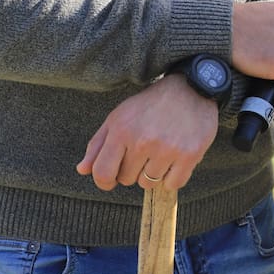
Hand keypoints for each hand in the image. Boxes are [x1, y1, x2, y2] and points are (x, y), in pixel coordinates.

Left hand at [76, 73, 217, 190]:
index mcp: (121, 130)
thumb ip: (98, 144)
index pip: (102, 173)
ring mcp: (167, 149)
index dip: (104, 181)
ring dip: (153, 173)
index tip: (111, 179)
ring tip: (161, 151)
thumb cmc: (151, 105)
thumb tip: (82, 170)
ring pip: (149, 183)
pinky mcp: (189, 154)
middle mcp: (142, 141)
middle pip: (127, 180)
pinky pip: (173, 184)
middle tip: (144, 151)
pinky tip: (175, 158)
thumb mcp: (119, 117)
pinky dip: (173, 176)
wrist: (191, 89)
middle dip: (133, 170)